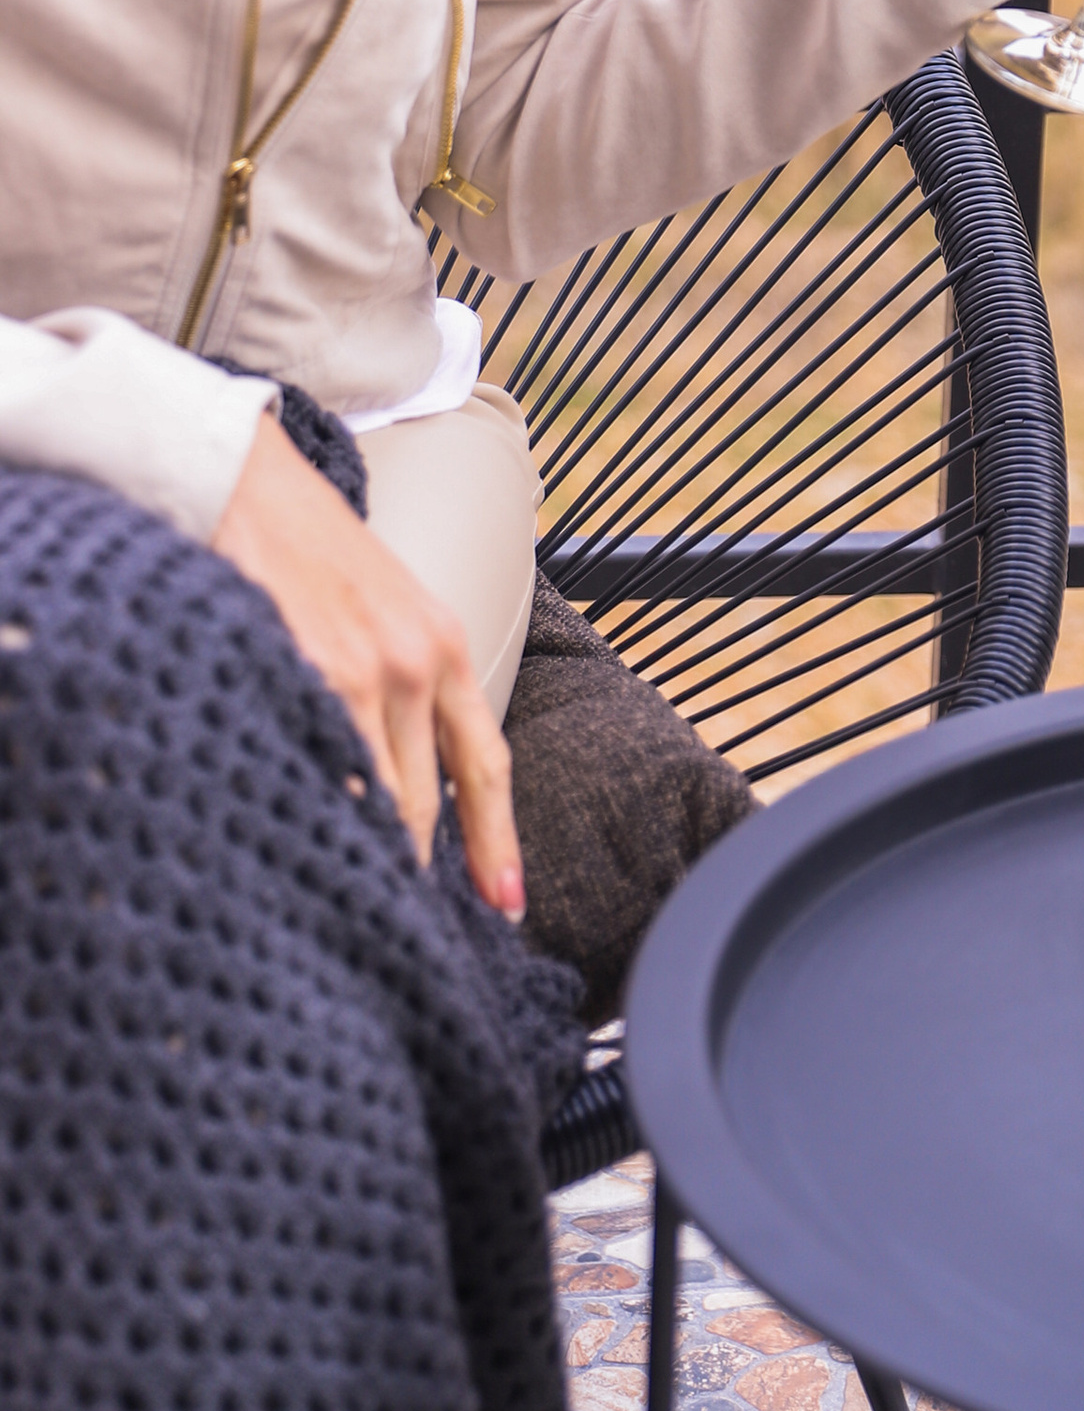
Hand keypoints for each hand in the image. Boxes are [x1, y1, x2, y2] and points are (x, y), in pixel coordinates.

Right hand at [211, 414, 521, 909]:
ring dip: (363, 856)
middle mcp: (413, 663)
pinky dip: (315, 816)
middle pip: (423, 805)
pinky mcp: (300, 671)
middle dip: (414, 870)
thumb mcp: (387, 606)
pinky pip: (316, 770)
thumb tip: (402, 778)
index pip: (484, 766)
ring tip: (347, 906)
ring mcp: (357, 670)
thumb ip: (403, 682)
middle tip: (403, 931)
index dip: (497, 843)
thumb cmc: (312, 547)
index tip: (506, 906)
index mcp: (443, 646)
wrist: (250, 479)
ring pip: (371, 799)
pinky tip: (300, 848)